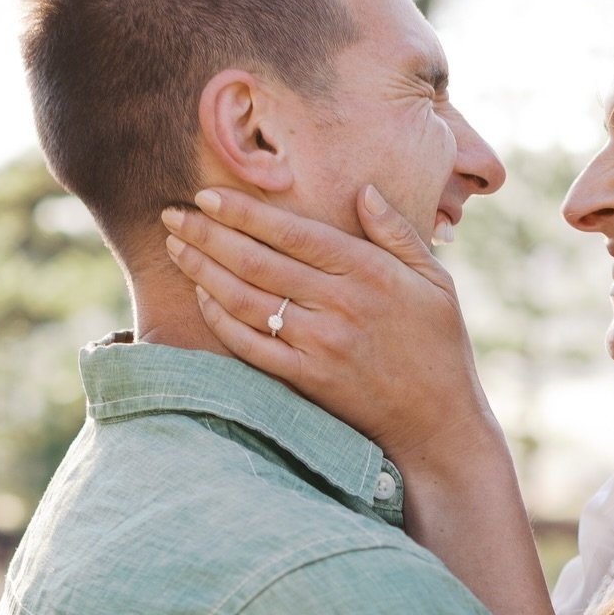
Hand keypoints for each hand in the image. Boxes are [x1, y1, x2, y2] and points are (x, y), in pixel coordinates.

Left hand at [161, 186, 498, 473]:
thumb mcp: (435, 282)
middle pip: (258, 261)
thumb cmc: (440, 348)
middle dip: (208, 234)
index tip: (208, 194)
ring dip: (204, 271)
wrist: (439, 424)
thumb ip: (398, 234)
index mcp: (370, 272)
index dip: (245, 211)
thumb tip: (364, 191)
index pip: (293, 233)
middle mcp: (341, 305)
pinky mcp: (308, 381)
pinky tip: (201, 298)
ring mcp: (321, 345)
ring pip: (247, 300)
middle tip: (173, 215)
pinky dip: (220, 320)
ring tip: (178, 248)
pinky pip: (251, 346)